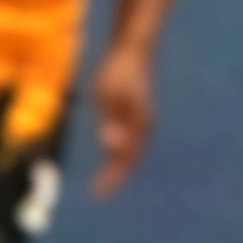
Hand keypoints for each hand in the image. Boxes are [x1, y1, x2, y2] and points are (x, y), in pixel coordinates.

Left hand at [93, 44, 156, 195]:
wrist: (134, 48)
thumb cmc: (118, 69)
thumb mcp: (108, 94)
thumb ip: (111, 121)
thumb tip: (110, 146)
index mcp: (139, 124)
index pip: (125, 160)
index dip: (112, 178)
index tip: (98, 193)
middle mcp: (144, 126)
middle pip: (131, 159)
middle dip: (116, 177)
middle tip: (99, 192)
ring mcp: (143, 120)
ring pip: (132, 151)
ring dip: (119, 166)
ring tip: (104, 179)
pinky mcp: (138, 114)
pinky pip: (131, 140)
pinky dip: (120, 153)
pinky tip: (110, 154)